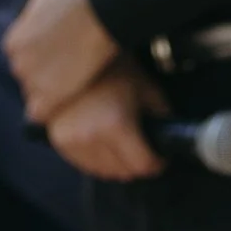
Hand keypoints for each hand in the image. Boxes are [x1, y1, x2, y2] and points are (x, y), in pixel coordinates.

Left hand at [4, 0, 118, 121]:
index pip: (22, 60)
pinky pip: (40, 114)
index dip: (42, 60)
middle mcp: (17, 64)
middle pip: (28, 78)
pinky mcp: (48, 99)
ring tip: (76, 83)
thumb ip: (30, 17)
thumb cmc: (77, 0)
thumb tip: (28, 22)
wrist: (101, 13)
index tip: (60, 58)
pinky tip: (69, 100)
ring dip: (52, 91)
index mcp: (13, 43)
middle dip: (46, 75)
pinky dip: (52, 109)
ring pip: (36, 95)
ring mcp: (32, 83)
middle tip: (71, 70)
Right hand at [47, 72, 163, 182]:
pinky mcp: (59, 142)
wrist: (74, 57)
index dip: (157, 163)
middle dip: (138, 164)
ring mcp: (72, 142)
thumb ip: (162, 115)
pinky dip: (98, 161)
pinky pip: (85, 165)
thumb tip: (171, 134)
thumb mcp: (147, 89)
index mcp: (116, 125)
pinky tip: (105, 145)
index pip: (143, 165)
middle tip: (144, 149)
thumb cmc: (112, 69)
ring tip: (124, 146)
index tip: (161, 158)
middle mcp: (91, 138)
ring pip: (104, 172)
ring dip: (117, 165)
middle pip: (124, 172)